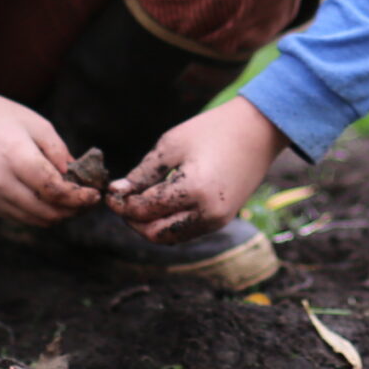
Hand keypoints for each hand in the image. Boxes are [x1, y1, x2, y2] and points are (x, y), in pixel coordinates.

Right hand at [0, 89, 102, 226]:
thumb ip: (58, 152)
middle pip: (47, 211)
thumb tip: (79, 177)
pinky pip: (20, 217)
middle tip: (89, 200)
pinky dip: (40, 213)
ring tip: (74, 201)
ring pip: (35, 219)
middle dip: (73, 209)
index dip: (78, 197)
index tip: (95, 194)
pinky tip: (51, 200)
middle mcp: (0, 182)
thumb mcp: (34, 124)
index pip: (53, 190)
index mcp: (14, 156)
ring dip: (58, 215)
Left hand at [111, 97, 290, 242]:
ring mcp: (216, 220)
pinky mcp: (221, 220)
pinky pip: (186, 232)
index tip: (109, 192)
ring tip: (138, 202)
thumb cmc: (212, 130)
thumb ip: (142, 174)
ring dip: (149, 225)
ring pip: (170, 238)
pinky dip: (168, 224)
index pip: (144, 209)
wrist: (258, 131)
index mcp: (193, 190)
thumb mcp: (171, 146)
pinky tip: (158, 204)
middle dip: (133, 220)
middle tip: (121, 201)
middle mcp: (207, 213)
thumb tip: (116, 193)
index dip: (121, 203)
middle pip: (154, 234)